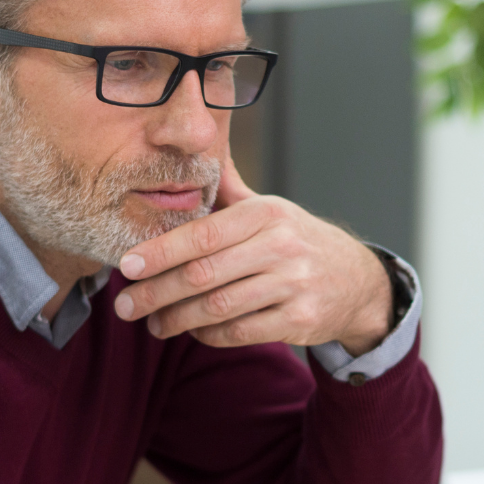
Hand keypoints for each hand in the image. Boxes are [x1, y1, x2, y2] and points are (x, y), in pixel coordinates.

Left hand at [112, 155, 393, 353]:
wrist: (358, 281)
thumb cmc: (297, 241)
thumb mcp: (269, 208)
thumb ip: (227, 189)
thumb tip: (190, 149)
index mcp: (267, 213)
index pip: (204, 233)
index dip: (161, 251)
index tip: (127, 266)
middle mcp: (283, 246)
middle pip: (205, 273)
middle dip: (158, 292)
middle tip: (125, 306)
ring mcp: (294, 284)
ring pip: (220, 307)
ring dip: (177, 319)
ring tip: (152, 324)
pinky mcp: (300, 319)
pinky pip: (240, 331)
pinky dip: (209, 334)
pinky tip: (191, 331)